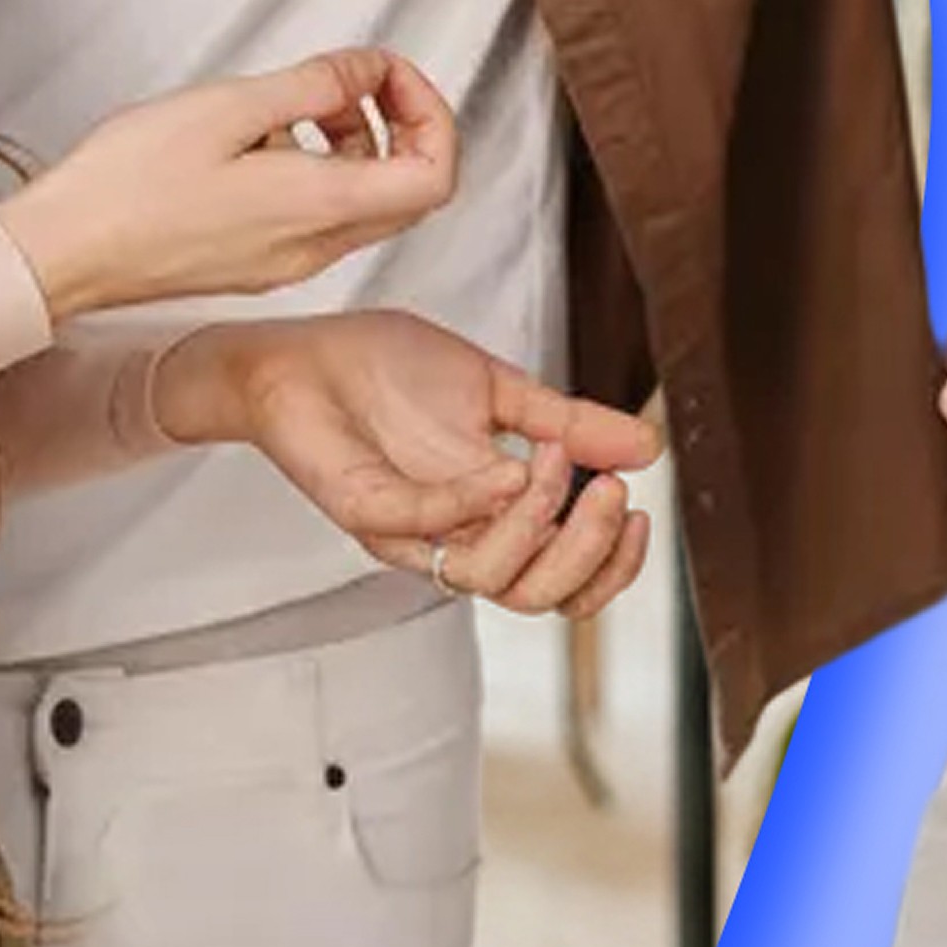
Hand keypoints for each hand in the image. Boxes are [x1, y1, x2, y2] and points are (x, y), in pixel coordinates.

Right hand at [0, 51, 457, 327]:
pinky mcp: (256, 263)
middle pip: (408, 191)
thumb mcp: (229, 107)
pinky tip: (259, 138)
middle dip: (396, 123)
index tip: (387, 74)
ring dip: (353, 143)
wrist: (63, 252)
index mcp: (318, 206)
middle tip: (351, 80)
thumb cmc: (128, 185)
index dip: (430, 114)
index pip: (434, 175)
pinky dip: (317, 168)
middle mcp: (314, 246)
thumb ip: (313, 84)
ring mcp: (286, 261)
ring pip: (364, 202)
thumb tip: (368, 70)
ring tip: (295, 102)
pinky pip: (319, 216)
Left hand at [157, 310, 660, 590]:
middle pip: (535, 596)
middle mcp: (452, 536)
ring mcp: (405, 529)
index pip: (560, 582)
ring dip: (536, 526)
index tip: (640, 514)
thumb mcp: (497, 388)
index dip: (608, 568)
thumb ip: (567, 423)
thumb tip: (648, 445)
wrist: (299, 349)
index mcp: (488, 518)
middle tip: (613, 493)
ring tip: (553, 463)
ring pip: (485, 579)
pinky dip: (470, 504)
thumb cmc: (385, 370)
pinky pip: (419, 527)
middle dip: (587, 553)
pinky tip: (508, 468)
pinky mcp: (359, 507)